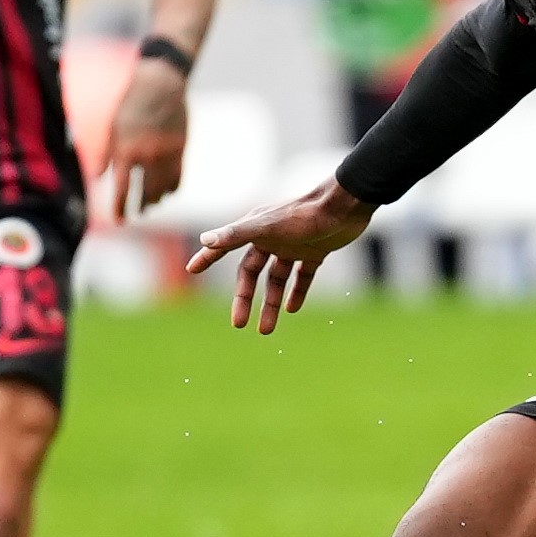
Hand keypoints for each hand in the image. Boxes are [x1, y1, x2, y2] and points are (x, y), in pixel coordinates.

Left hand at [96, 56, 188, 218]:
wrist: (162, 82)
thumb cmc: (131, 100)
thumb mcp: (112, 125)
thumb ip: (106, 153)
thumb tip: (98, 176)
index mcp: (127, 150)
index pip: (121, 188)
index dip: (119, 207)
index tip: (119, 221)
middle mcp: (148, 155)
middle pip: (144, 192)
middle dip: (139, 207)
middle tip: (136, 214)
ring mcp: (167, 153)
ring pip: (163, 187)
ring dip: (156, 199)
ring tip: (150, 204)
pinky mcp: (181, 148)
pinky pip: (178, 176)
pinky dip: (172, 187)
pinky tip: (167, 192)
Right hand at [183, 178, 374, 334]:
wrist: (344, 207)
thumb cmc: (304, 214)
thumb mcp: (267, 227)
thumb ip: (236, 234)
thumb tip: (205, 240)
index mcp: (255, 229)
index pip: (225, 247)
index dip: (208, 257)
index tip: (191, 269)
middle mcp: (271, 238)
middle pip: (251, 273)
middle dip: (244, 299)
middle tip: (239, 324)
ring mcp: (293, 246)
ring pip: (277, 280)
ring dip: (272, 304)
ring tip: (266, 330)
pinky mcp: (315, 252)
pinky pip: (302, 277)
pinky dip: (297, 292)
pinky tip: (293, 309)